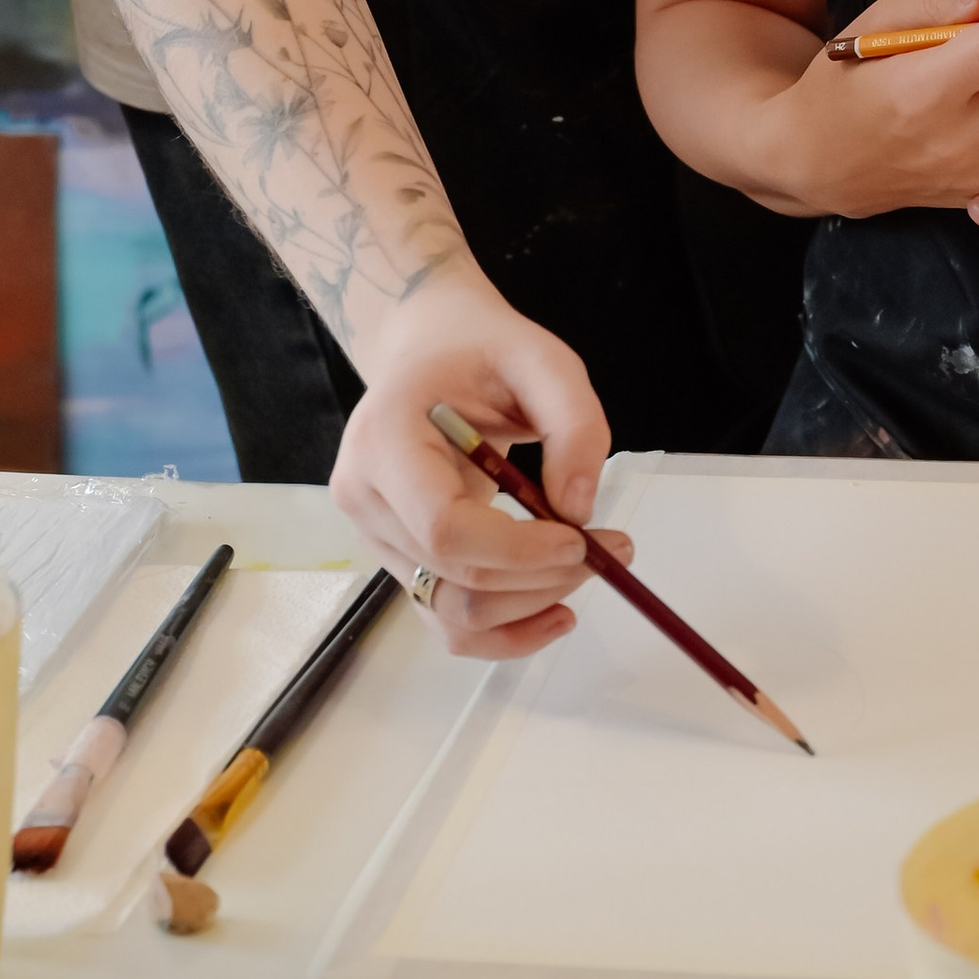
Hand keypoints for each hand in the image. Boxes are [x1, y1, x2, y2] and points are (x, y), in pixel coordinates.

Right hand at [328, 266, 627, 660]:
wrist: (429, 348)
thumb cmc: (482, 348)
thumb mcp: (543, 359)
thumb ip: (573, 424)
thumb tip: (579, 511)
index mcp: (385, 440)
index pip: (443, 526)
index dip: (516, 550)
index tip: (582, 539)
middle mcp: (366, 497)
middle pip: (452, 577)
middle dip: (540, 577)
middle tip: (612, 550)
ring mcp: (375, 536)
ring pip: (450, 612)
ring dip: (528, 607)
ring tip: (589, 570)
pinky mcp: (398, 557)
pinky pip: (445, 617)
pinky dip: (503, 629)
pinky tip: (554, 612)